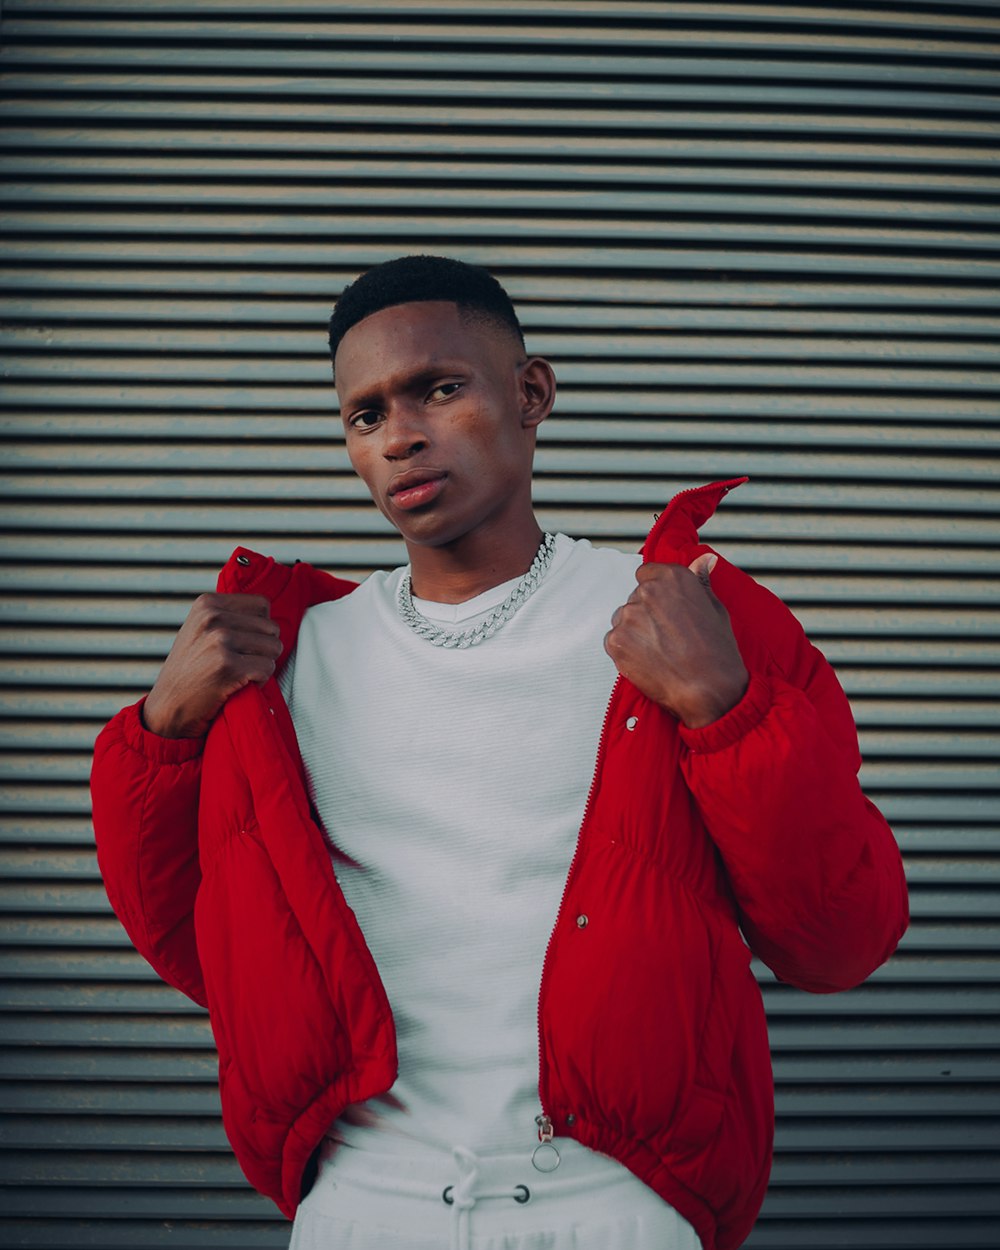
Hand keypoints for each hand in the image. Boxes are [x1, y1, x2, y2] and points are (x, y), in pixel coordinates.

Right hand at [142, 594, 282, 737]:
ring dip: (262, 665)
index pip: (262, 605)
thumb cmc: (190, 672)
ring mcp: (220, 640)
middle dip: (263, 649)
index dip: (260, 629)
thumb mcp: (200, 630)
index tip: (242, 644)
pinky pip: (268, 668)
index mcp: (207, 603)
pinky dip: (260, 682)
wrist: (168, 707)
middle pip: (272, 628)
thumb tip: (267, 613)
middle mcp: (213, 617)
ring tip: (238, 674)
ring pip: (274, 647)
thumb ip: (228, 616)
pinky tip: (238, 686)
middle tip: (240, 664)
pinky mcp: (229, 665)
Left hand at [604, 554, 748, 727]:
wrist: (709, 688)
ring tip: (660, 651)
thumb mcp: (715, 608)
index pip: (646, 574)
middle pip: (635, 598)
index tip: (666, 610)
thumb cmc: (717, 650)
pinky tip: (649, 661)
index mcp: (672, 577)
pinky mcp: (616, 641)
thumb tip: (704, 560)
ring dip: (635, 631)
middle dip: (646, 614)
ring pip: (623, 619)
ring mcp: (629, 616)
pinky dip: (626, 650)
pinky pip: (614, 640)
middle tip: (668, 637)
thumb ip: (700, 582)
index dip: (656, 594)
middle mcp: (647, 592)